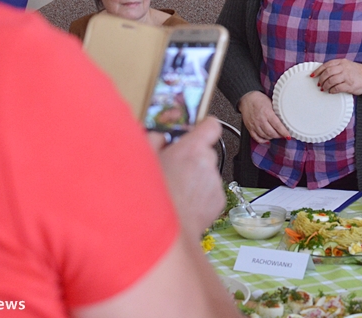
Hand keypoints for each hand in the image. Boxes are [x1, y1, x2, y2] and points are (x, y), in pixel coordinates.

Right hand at [151, 117, 224, 236]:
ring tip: (174, 192)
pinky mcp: (218, 203)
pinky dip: (200, 197)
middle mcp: (209, 164)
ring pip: (207, 175)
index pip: (211, 126)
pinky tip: (183, 205)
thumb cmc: (149, 197)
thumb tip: (158, 135)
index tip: (196, 131)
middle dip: (193, 158)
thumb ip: (153, 141)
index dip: (204, 127)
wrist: (163, 236)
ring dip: (195, 179)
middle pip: (206, 152)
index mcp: (192, 149)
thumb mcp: (143, 161)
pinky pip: (210, 193)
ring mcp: (215, 184)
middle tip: (173, 168)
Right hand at [237, 90, 289, 142]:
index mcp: (267, 112)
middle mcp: (260, 120)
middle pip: (271, 133)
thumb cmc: (259, 99)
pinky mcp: (249, 127)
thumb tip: (284, 119)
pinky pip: (256, 137)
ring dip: (271, 137)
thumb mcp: (271, 103)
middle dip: (278, 136)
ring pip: (265, 136)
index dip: (284, 132)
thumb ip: (276, 112)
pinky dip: (262, 140)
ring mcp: (254, 125)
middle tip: (282, 135)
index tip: (288, 136)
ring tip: (275, 136)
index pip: (277, 125)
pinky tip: (266, 139)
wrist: (246, 98)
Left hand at [313, 59, 361, 94]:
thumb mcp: (346, 65)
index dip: (318, 70)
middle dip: (321, 79)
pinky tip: (331, 91)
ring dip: (325, 85)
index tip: (313, 75)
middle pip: (328, 72)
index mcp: (342, 62)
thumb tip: (322, 73)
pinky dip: (332, 90)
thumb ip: (336, 67)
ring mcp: (347, 77)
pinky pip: (337, 88)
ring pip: (331, 80)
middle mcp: (344, 68)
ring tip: (324, 88)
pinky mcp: (350, 85)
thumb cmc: (355, 72)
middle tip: (319, 84)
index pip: (327, 65)